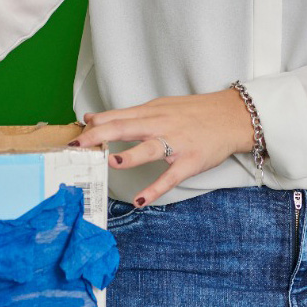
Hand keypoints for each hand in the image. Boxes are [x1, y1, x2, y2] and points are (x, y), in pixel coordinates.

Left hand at [70, 89, 254, 206]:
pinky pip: (171, 177)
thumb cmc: (193, 112)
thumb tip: (93, 118)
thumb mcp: (159, 106)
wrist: (231, 117)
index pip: (119, 116)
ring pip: (150, 148)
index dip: (96, 124)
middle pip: (127, 128)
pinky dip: (156, 189)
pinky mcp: (190, 161)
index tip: (75, 132)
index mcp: (151, 111)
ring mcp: (176, 143)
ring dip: (131, 156)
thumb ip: (127, 115)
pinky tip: (141, 200)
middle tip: (78, 145)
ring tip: (111, 163)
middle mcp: (161, 124)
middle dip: (101, 136)